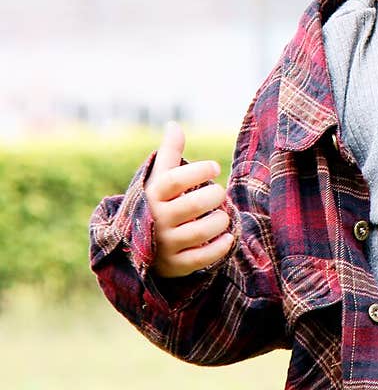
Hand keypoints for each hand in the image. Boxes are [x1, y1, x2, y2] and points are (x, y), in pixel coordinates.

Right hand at [145, 120, 233, 277]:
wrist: (139, 248)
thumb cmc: (158, 205)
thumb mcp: (159, 180)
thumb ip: (169, 154)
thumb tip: (174, 124)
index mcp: (153, 196)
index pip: (174, 180)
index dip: (198, 171)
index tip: (215, 167)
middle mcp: (157, 220)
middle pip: (192, 205)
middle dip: (214, 196)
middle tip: (219, 194)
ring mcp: (165, 244)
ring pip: (201, 232)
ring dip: (220, 221)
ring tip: (222, 216)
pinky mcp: (175, 265)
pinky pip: (202, 258)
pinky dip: (219, 247)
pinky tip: (227, 237)